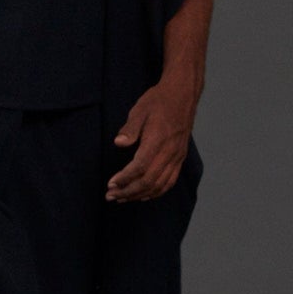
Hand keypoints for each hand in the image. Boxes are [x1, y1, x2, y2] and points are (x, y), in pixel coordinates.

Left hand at [106, 77, 198, 202]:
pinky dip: (156, 193)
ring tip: (122, 198)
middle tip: (111, 196)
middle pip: (149, 181)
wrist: (182, 95)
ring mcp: (177, 157)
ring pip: (159, 185)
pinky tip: (143, 196)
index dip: (125, 178)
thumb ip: (130, 128)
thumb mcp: (140, 109)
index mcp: (158, 140)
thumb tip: (118, 143)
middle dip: (128, 191)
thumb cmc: (158, 101)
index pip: (141, 167)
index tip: (110, 184)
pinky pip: (169, 182)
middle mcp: (170, 152)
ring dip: (139, 195)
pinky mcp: (180, 158)